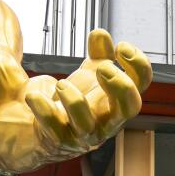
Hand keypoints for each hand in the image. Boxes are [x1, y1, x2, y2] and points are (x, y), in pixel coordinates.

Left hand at [25, 29, 152, 156]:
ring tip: (61, 83)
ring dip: (75, 102)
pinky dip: (44, 111)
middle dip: (121, 86)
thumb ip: (98, 53)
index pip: (141, 84)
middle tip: (103, 69)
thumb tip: (101, 35)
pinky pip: (54, 130)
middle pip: (130, 108)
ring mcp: (83, 133)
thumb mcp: (87, 73)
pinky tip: (33, 96)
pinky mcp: (58, 141)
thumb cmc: (71, 101)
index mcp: (115, 98)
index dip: (138, 64)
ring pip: (87, 125)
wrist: (40, 127)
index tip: (121, 47)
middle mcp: (105, 118)